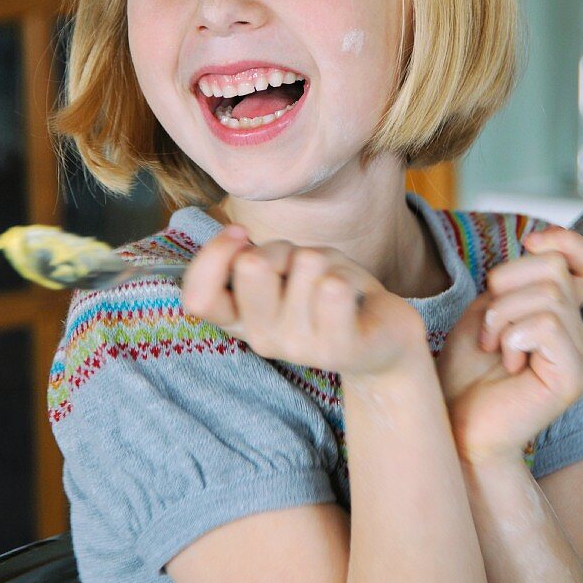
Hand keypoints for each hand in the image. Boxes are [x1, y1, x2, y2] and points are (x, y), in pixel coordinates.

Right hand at [181, 225, 425, 380]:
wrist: (384, 337)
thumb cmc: (326, 293)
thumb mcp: (285, 269)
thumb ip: (256, 259)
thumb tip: (242, 243)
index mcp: (242, 321)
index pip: (198, 297)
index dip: (213, 256)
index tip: (240, 233)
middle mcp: (264, 339)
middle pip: (252, 266)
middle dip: (283, 248)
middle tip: (306, 268)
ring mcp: (300, 348)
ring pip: (306, 263)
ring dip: (327, 260)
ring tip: (336, 284)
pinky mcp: (340, 349)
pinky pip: (335, 286)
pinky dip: (348, 275)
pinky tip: (355, 298)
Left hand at [436, 225, 582, 463]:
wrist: (454, 420)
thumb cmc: (465, 369)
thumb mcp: (486, 308)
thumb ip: (516, 280)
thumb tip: (540, 246)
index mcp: (559, 314)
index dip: (568, 241)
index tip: (530, 242)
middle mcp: (576, 332)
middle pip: (555, 268)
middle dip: (506, 283)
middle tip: (489, 323)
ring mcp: (579, 356)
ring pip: (549, 296)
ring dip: (502, 315)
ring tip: (492, 345)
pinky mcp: (573, 377)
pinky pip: (547, 327)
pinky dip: (513, 337)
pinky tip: (507, 363)